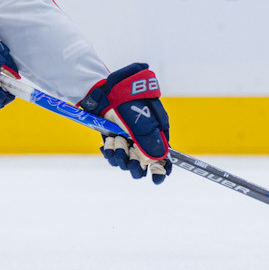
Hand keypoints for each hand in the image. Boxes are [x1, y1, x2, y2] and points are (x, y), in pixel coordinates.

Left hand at [82, 62, 171, 182]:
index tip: (156, 179)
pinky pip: (112, 156)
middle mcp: (142, 141)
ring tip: (115, 140)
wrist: (105, 89)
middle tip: (128, 153)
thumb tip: (160, 160)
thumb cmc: (128, 101)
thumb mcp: (143, 121)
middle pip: (141, 165)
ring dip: (119, 155)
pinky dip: (109, 152)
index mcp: (156, 135)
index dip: (161, 170)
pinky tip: (107, 144)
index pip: (162, 158)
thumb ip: (150, 141)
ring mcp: (127, 140)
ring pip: (125, 163)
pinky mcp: (113, 139)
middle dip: (134, 164)